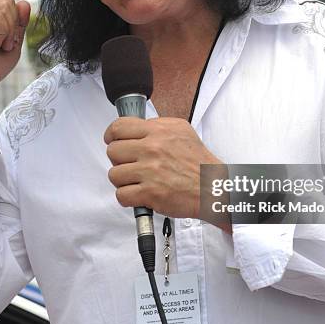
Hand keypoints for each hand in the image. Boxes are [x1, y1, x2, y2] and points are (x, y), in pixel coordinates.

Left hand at [104, 117, 221, 218]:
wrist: (213, 187)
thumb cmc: (198, 163)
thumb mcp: (181, 131)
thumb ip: (157, 126)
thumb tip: (136, 127)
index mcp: (158, 131)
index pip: (119, 127)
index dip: (111, 135)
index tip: (113, 141)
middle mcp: (153, 149)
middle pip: (113, 151)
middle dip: (119, 160)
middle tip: (131, 164)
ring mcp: (150, 171)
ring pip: (114, 174)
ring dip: (123, 180)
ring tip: (137, 181)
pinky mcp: (150, 193)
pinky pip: (121, 195)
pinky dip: (128, 197)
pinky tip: (140, 194)